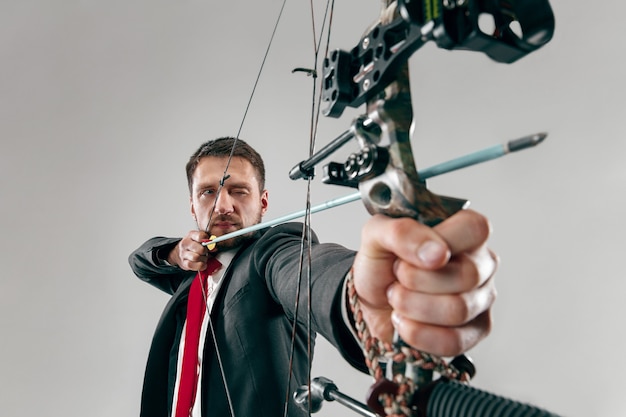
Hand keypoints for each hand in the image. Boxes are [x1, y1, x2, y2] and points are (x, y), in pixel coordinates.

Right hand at [167, 230, 212, 270]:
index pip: (200, 236)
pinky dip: (200, 266)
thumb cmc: (194, 245)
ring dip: (203, 259)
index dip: (208, 241)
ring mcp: (183, 253)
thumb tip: (214, 248)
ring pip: (196, 257)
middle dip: (206, 252)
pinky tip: (202, 264)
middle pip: (200, 249)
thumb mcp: (201, 240)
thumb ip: (209, 243)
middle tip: (206, 252)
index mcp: (191, 235)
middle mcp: (185, 243)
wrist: (181, 253)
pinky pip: (192, 265)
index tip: (210, 243)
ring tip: (204, 258)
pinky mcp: (183, 262)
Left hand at [351, 210, 497, 357]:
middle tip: (397, 277)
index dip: (438, 244)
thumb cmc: (381, 263)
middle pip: (466, 275)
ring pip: (458, 309)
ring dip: (412, 306)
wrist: (369, 302)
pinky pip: (454, 341)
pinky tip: (405, 322)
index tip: (408, 255)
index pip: (474, 229)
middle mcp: (481, 262)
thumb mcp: (376, 235)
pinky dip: (418, 333)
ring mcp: (481, 298)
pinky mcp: (475, 331)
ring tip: (398, 298)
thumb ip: (403, 232)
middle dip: (415, 280)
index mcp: (464, 230)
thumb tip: (438, 253)